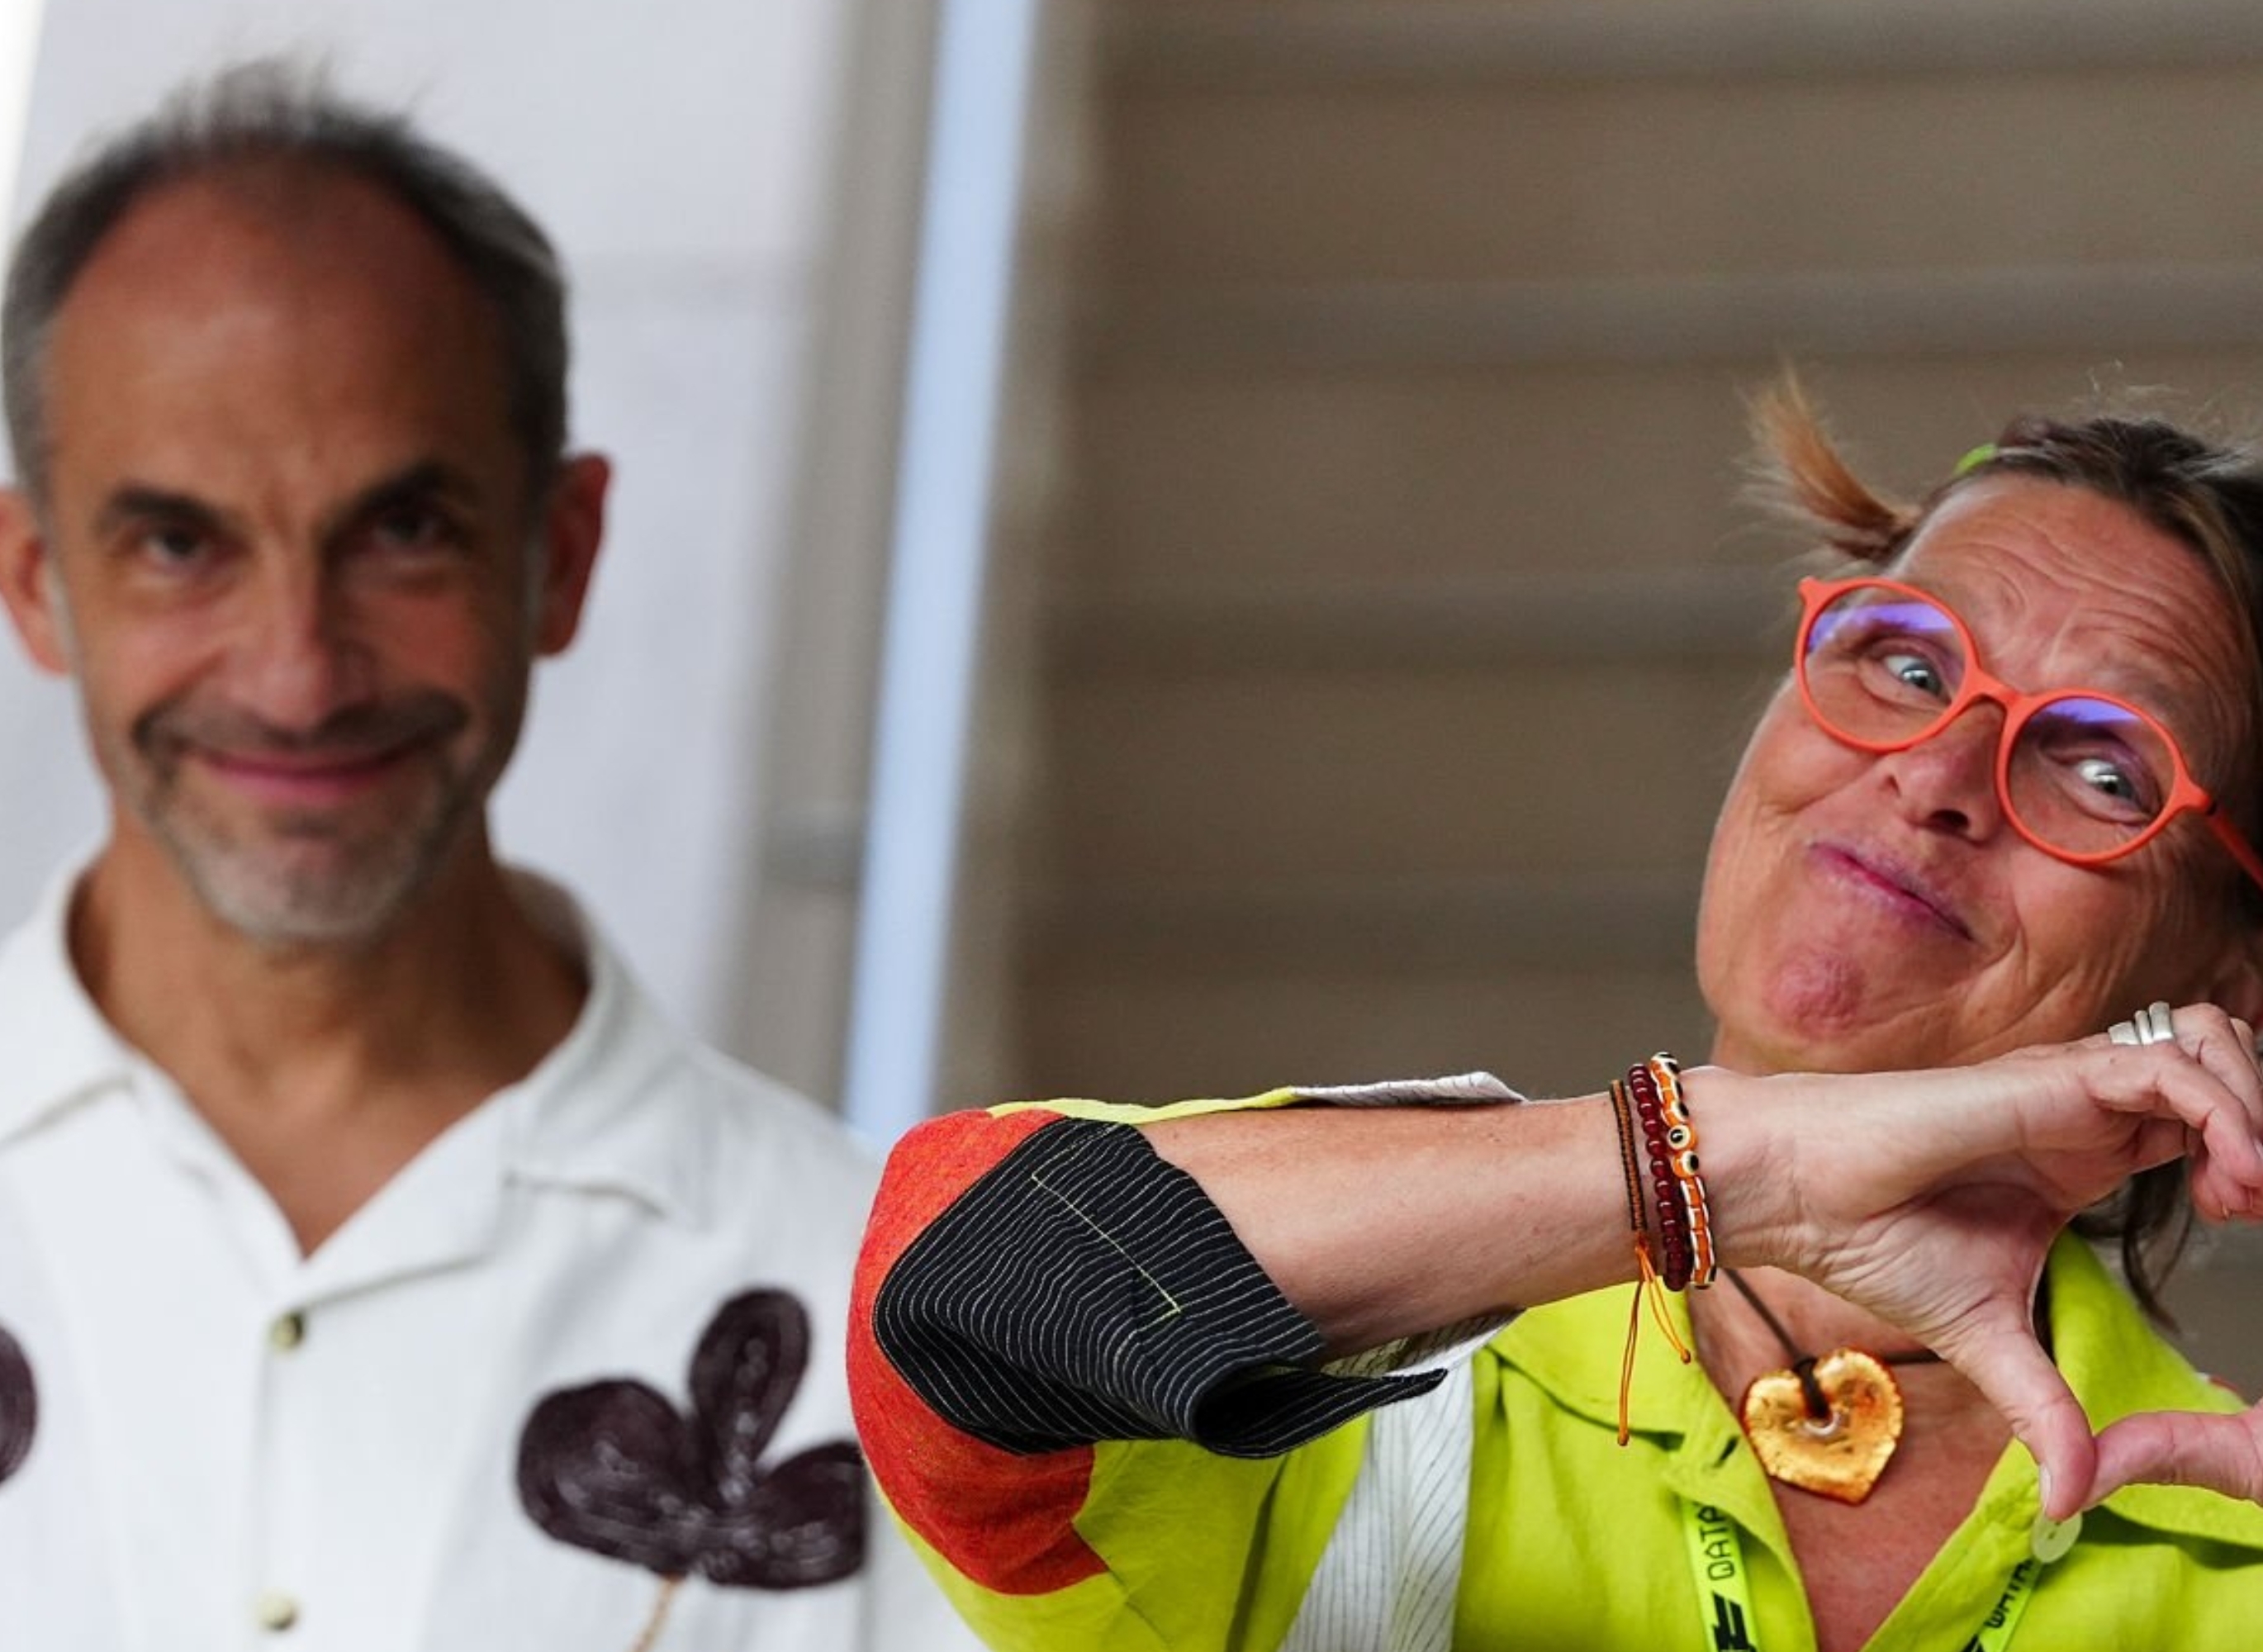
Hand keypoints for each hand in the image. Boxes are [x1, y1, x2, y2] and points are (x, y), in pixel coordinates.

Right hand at [1708, 1003, 2262, 1516]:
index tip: (2244, 1227)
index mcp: (2080, 1156)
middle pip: (2223, 1072)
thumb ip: (2044, 1410)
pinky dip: (2223, 1116)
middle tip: (2254, 1204)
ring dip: (2254, 1109)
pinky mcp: (2055, 1080)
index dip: (2244, 1166)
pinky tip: (2225, 1180)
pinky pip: (2171, 1072)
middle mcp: (2087, 1112)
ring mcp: (2074, 1089)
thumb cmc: (1869, 1242)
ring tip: (2246, 1188)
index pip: (2200, 1130)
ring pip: (2211, 1049)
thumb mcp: (1988, 1342)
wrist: (1799, 1199)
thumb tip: (2067, 1504)